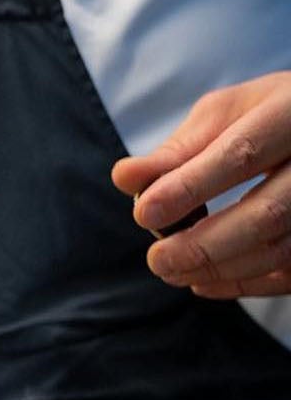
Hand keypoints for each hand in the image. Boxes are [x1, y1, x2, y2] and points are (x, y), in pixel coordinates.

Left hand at [111, 72, 290, 298]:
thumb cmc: (266, 117)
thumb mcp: (226, 115)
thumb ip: (178, 150)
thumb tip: (125, 178)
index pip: (241, 154)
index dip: (189, 187)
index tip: (144, 213)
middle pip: (269, 213)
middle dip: (204, 245)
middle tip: (156, 259)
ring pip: (281, 249)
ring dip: (220, 270)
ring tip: (171, 270)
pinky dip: (245, 284)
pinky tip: (203, 282)